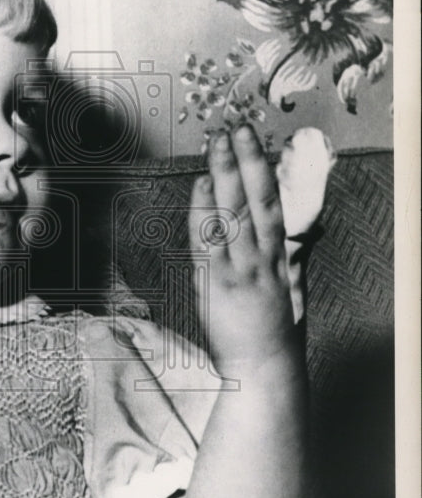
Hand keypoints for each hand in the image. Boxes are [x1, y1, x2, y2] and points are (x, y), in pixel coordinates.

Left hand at [189, 125, 299, 375]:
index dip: (265, 172)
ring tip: (216, 144)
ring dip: (225, 175)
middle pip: (256, 201)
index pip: (273, 206)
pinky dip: (204, 211)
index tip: (256, 144)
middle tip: (237, 128)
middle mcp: (262, 258)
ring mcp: (239, 270)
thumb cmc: (276, 332)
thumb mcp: (292, 290)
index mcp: (280, 258)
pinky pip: (208, 241)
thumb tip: (297, 233)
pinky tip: (201, 185)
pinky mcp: (217, 285)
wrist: (264, 369)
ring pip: (234, 213)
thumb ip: (292, 258)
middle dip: (247, 161)